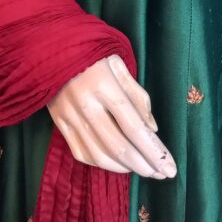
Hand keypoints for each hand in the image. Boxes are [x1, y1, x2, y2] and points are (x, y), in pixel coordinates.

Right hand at [47, 53, 176, 179]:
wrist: (51, 47)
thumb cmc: (92, 54)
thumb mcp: (119, 64)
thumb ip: (137, 96)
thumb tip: (153, 129)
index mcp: (104, 85)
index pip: (134, 127)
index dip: (154, 151)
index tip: (170, 168)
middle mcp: (86, 104)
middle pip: (119, 146)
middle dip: (144, 165)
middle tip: (161, 174)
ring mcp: (69, 116)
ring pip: (100, 155)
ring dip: (125, 168)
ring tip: (144, 170)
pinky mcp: (58, 123)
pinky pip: (82, 153)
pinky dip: (102, 164)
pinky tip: (118, 164)